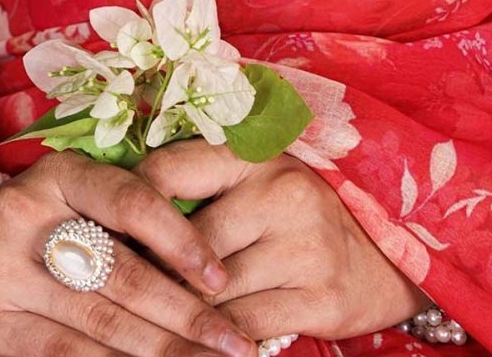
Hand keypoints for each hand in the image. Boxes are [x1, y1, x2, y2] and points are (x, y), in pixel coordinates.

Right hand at [0, 149, 258, 356]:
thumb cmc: (29, 224)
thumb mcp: (66, 198)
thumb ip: (122, 218)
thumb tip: (207, 269)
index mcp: (56, 174)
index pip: (128, 201)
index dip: (180, 240)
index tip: (221, 279)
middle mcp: (24, 216)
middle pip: (120, 272)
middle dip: (186, 314)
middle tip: (236, 341)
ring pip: (100, 320)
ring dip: (162, 350)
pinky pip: (65, 353)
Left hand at [133, 140, 432, 342]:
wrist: (384, 254)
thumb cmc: (294, 212)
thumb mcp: (250, 178)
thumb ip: (195, 184)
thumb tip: (118, 215)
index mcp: (252, 153)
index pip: (165, 172)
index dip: (129, 210)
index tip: (107, 234)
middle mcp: (280, 191)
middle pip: (184, 243)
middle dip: (153, 272)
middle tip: (121, 287)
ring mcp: (305, 246)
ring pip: (210, 293)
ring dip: (182, 311)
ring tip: (153, 317)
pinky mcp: (322, 298)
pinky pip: (244, 327)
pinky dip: (216, 339)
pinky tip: (201, 339)